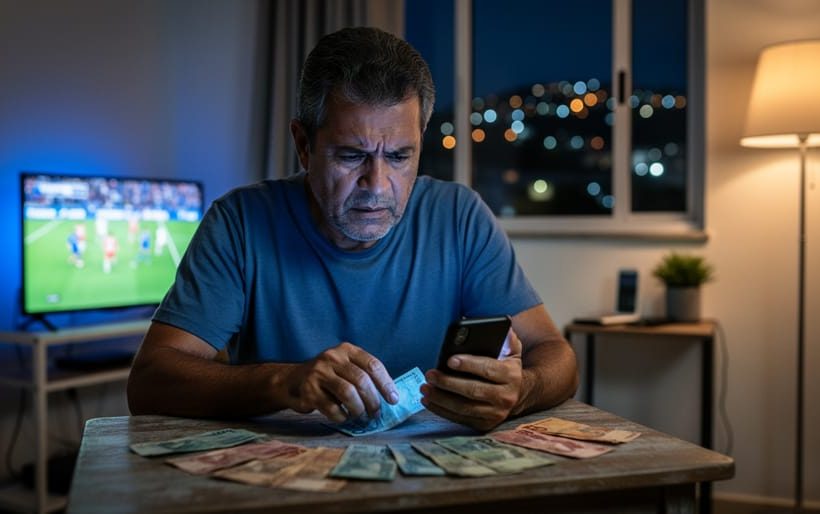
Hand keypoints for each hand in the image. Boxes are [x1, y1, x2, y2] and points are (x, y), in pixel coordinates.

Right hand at [281, 342, 397, 422]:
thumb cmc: (328, 377)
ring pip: (348, 393)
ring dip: (359, 409)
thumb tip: (390, 396)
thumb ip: (364, 375)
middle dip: (373, 400)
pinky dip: (342, 416)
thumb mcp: (345, 367)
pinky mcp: (309, 390)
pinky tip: (344, 417)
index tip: (393, 399)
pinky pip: (332, 407)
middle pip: (361, 380)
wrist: (293, 381)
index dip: (386, 383)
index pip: (372, 365)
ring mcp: (319, 373)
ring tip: (362, 416)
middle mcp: (332, 357)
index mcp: (347, 350)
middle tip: (376, 413)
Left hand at [421, 329, 522, 430]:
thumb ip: (505, 338)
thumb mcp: (511, 350)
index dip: (469, 364)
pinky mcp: (485, 424)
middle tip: (430, 374)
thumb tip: (498, 327)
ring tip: (425, 388)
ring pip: (464, 408)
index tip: (449, 360)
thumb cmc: (506, 366)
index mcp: (511, 375)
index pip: (488, 369)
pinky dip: (442, 410)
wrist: (519, 394)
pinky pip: (460, 419)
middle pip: (473, 391)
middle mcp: (506, 397)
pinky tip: (428, 401)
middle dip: (448, 382)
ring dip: (441, 399)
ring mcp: (496, 414)